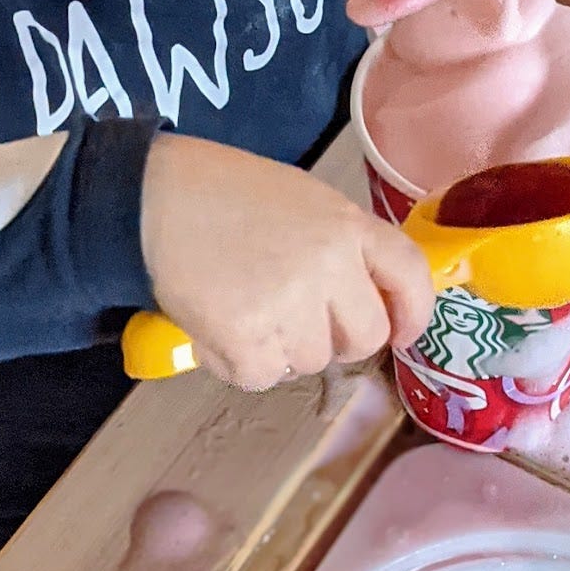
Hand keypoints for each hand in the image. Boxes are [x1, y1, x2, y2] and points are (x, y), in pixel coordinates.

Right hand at [139, 133, 433, 389]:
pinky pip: (263, 377)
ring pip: (310, 362)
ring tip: (245, 304)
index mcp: (347, 224)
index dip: (414, 311)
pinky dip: (240, 361)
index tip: (400, 330)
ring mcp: (288, 304)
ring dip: (282, 348)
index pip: (410, 273)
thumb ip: (340, 244)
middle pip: (364, 337)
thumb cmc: (225, 192)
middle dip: (336, 338)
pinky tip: (219, 322)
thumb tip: (366, 296)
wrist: (155, 195)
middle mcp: (329, 265)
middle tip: (297, 317)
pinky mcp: (246, 339)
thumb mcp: (303, 201)